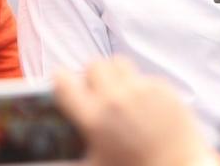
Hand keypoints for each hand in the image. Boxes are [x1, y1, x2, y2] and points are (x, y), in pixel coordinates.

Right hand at [55, 59, 213, 165]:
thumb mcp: (94, 164)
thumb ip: (75, 145)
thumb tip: (55, 142)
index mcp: (94, 119)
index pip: (63, 81)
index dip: (60, 80)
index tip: (62, 83)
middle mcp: (117, 100)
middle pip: (94, 65)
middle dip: (92, 77)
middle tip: (96, 93)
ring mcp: (142, 91)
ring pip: (119, 63)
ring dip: (115, 75)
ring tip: (120, 94)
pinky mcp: (164, 89)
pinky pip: (144, 77)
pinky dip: (141, 88)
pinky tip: (146, 108)